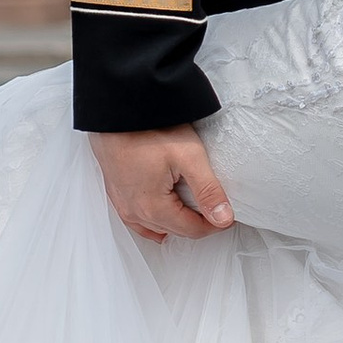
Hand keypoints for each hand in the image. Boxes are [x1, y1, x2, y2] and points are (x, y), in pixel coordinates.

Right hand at [90, 125, 234, 241]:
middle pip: (175, 230)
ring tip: (193, 204)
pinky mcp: (117, 193)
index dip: (215, 223)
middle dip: (197, 222)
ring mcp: (123, 204)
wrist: (115, 111)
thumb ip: (208, 190)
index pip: (192, 230)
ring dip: (176, 221)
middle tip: (214, 205)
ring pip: (156, 227)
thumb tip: (223, 218)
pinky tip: (163, 211)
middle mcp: (134, 212)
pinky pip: (138, 219)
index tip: (227, 213)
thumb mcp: (189, 157)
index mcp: (153, 208)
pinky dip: (154, 220)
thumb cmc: (146, 129)